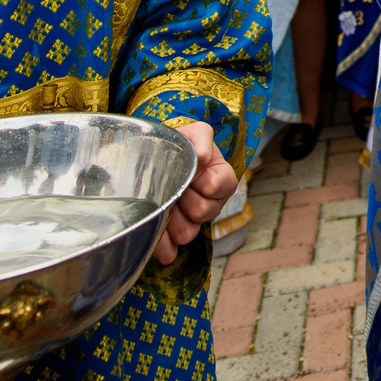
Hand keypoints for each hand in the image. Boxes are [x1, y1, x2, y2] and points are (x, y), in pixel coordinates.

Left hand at [153, 121, 237, 264]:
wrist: (159, 156)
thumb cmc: (182, 145)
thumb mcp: (195, 133)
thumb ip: (202, 138)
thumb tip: (203, 158)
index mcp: (221, 179)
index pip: (217, 187)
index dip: (202, 180)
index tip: (191, 170)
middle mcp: (211, 203)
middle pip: (203, 212)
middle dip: (184, 199)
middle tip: (174, 187)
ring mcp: (193, 220)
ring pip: (188, 232)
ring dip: (172, 220)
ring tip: (164, 206)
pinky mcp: (174, 233)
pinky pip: (171, 247)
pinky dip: (163, 246)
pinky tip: (158, 246)